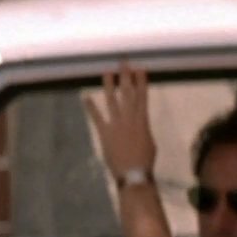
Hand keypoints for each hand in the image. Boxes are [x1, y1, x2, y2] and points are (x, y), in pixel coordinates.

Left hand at [84, 62, 155, 177]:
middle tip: (123, 62)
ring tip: (107, 72)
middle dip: (126, 77)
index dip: (141, 81)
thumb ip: (143, 128)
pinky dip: (91, 108)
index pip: (142, 96)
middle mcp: (129, 118)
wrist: (133, 173)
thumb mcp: (150, 141)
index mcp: (142, 120)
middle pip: (127, 94)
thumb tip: (139, 123)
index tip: (140, 68)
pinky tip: (85, 97)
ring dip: (109, 86)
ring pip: (112, 101)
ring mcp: (116, 125)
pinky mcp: (105, 133)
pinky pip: (97, 118)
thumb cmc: (144, 160)